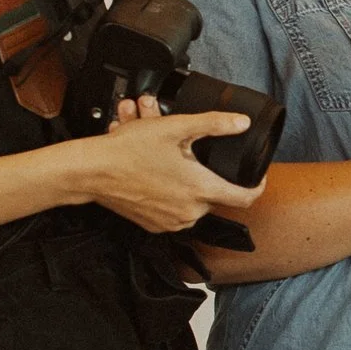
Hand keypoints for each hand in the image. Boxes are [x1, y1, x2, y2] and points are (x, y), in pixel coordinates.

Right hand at [79, 105, 263, 235]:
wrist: (93, 172)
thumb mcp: (176, 127)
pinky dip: (170, 195)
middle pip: (213, 194)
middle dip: (204, 171)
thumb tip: (241, 122)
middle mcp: (189, 212)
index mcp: (200, 190)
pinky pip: (174, 211)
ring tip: (169, 162)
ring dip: (186, 183)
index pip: (244, 198)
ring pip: (192, 201)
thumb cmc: (129, 151)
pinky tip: (157, 176)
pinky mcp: (154, 226)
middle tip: (188, 152)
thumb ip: (214, 124)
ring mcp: (171, 222)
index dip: (256, 186)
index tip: (256, 177)